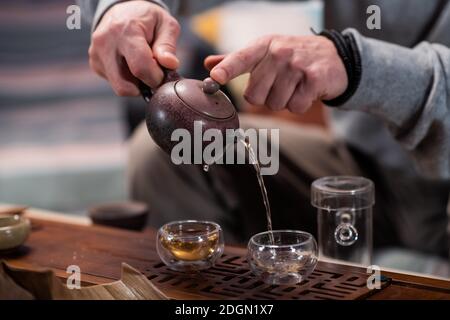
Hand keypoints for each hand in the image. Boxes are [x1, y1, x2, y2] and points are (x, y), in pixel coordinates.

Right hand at [89, 1, 179, 95]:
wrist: (124, 10)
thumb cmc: (147, 18)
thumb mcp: (165, 24)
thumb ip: (168, 45)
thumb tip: (170, 64)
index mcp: (126, 31)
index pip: (140, 68)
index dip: (156, 78)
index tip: (162, 73)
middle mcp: (106, 43)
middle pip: (125, 85)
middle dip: (144, 86)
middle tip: (153, 74)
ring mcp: (97, 54)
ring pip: (119, 87)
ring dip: (135, 84)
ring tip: (142, 66)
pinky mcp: (95, 64)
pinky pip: (114, 83)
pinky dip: (126, 79)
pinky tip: (131, 64)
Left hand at [205, 35, 347, 112]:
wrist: (333, 57)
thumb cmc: (292, 57)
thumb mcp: (264, 52)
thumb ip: (237, 60)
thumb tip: (210, 64)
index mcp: (263, 46)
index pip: (240, 58)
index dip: (227, 70)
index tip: (215, 77)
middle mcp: (278, 53)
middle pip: (255, 96)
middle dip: (264, 97)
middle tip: (278, 85)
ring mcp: (297, 65)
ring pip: (275, 104)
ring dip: (283, 101)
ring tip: (293, 87)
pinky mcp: (314, 79)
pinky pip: (295, 107)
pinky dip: (299, 105)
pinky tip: (305, 91)